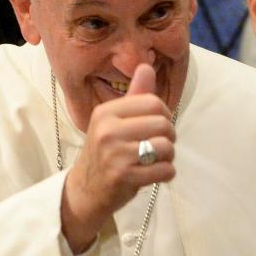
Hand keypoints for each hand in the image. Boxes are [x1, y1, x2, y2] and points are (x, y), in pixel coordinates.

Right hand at [61, 64, 175, 253]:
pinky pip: (165, 170)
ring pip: (166, 147)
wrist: (86, 189)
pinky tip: (155, 174)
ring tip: (156, 160)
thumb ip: (134, 96)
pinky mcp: (124, 177)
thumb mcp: (114, 121)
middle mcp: (108, 131)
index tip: (158, 126)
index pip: (153, 102)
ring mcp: (115, 155)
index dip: (165, 114)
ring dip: (169, 156)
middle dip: (169, 136)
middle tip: (160, 145)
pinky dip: (166, 173)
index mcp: (106, 112)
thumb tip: (147, 66)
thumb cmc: (106, 152)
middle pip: (163, 124)